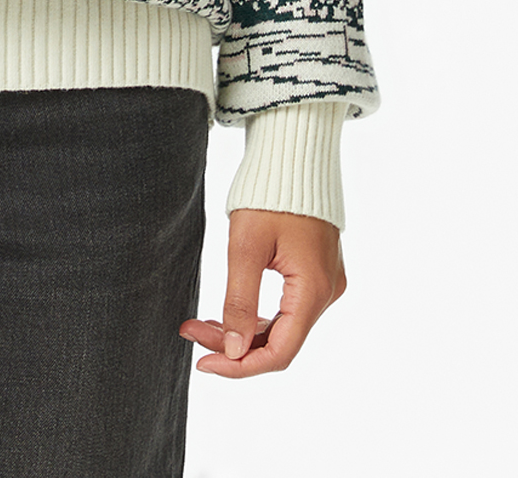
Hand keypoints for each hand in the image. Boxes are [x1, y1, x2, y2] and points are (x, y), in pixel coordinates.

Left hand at [180, 208, 345, 377]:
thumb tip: (234, 350)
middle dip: (234, 345)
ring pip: (283, 326)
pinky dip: (258, 315)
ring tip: (200, 325)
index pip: (280, 352)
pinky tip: (228, 314)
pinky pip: (287, 308)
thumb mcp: (246, 246)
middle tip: (190, 332)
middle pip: (280, 341)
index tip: (203, 363)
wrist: (294, 153)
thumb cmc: (268, 193)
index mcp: (315, 290)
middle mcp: (327, 293)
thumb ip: (240, 302)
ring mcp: (325, 283)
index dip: (240, 365)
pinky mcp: (317, 273)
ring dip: (243, 331)